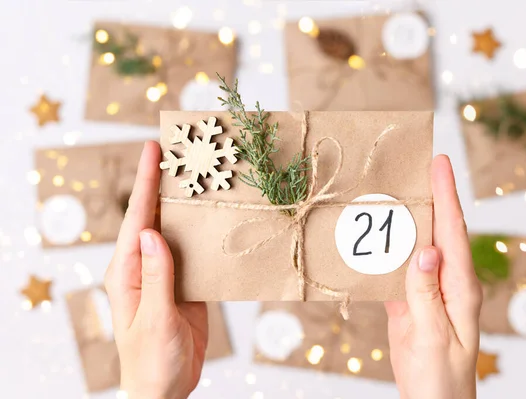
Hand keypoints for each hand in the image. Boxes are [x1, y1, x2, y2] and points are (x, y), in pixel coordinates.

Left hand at [105, 141, 207, 398]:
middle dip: (165, 183)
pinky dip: (204, 231)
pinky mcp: (185, 284)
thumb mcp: (155, 319)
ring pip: (176, 230)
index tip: (151, 149)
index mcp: (128, 272)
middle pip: (155, 216)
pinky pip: (194, 251)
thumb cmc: (152, 362)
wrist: (166, 389)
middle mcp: (145, 266)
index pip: (137, 219)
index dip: (145, 182)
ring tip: (203, 175)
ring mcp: (166, 274)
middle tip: (181, 150)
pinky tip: (216, 218)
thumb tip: (153, 231)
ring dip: (188, 204)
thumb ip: (156, 276)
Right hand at [385, 155, 482, 398]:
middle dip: (429, 195)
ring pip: (415, 244)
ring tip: (389, 190)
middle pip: (437, 229)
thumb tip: (425, 248)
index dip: (447, 194)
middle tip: (414, 164)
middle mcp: (446, 280)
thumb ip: (427, 291)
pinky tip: (372, 236)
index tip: (440, 162)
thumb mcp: (435, 335)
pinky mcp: (409, 300)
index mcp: (460, 286)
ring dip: (404, 218)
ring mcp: (427, 288)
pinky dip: (385, 249)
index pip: (454, 231)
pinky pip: (397, 268)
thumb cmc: (441, 378)